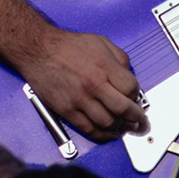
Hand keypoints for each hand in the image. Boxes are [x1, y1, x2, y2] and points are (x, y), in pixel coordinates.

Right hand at [18, 27, 146, 142]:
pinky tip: (108, 133)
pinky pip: (88, 129)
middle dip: (136, 117)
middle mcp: (93, 84)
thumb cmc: (68, 46)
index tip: (136, 97)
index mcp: (104, 66)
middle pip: (123, 109)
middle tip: (140, 121)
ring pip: (107, 123)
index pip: (131, 88)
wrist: (38, 50)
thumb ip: (119, 58)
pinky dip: (101, 135)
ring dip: (119, 127)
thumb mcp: (100, 42)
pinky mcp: (67, 110)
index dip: (137, 95)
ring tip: (124, 126)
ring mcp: (79, 99)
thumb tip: (129, 75)